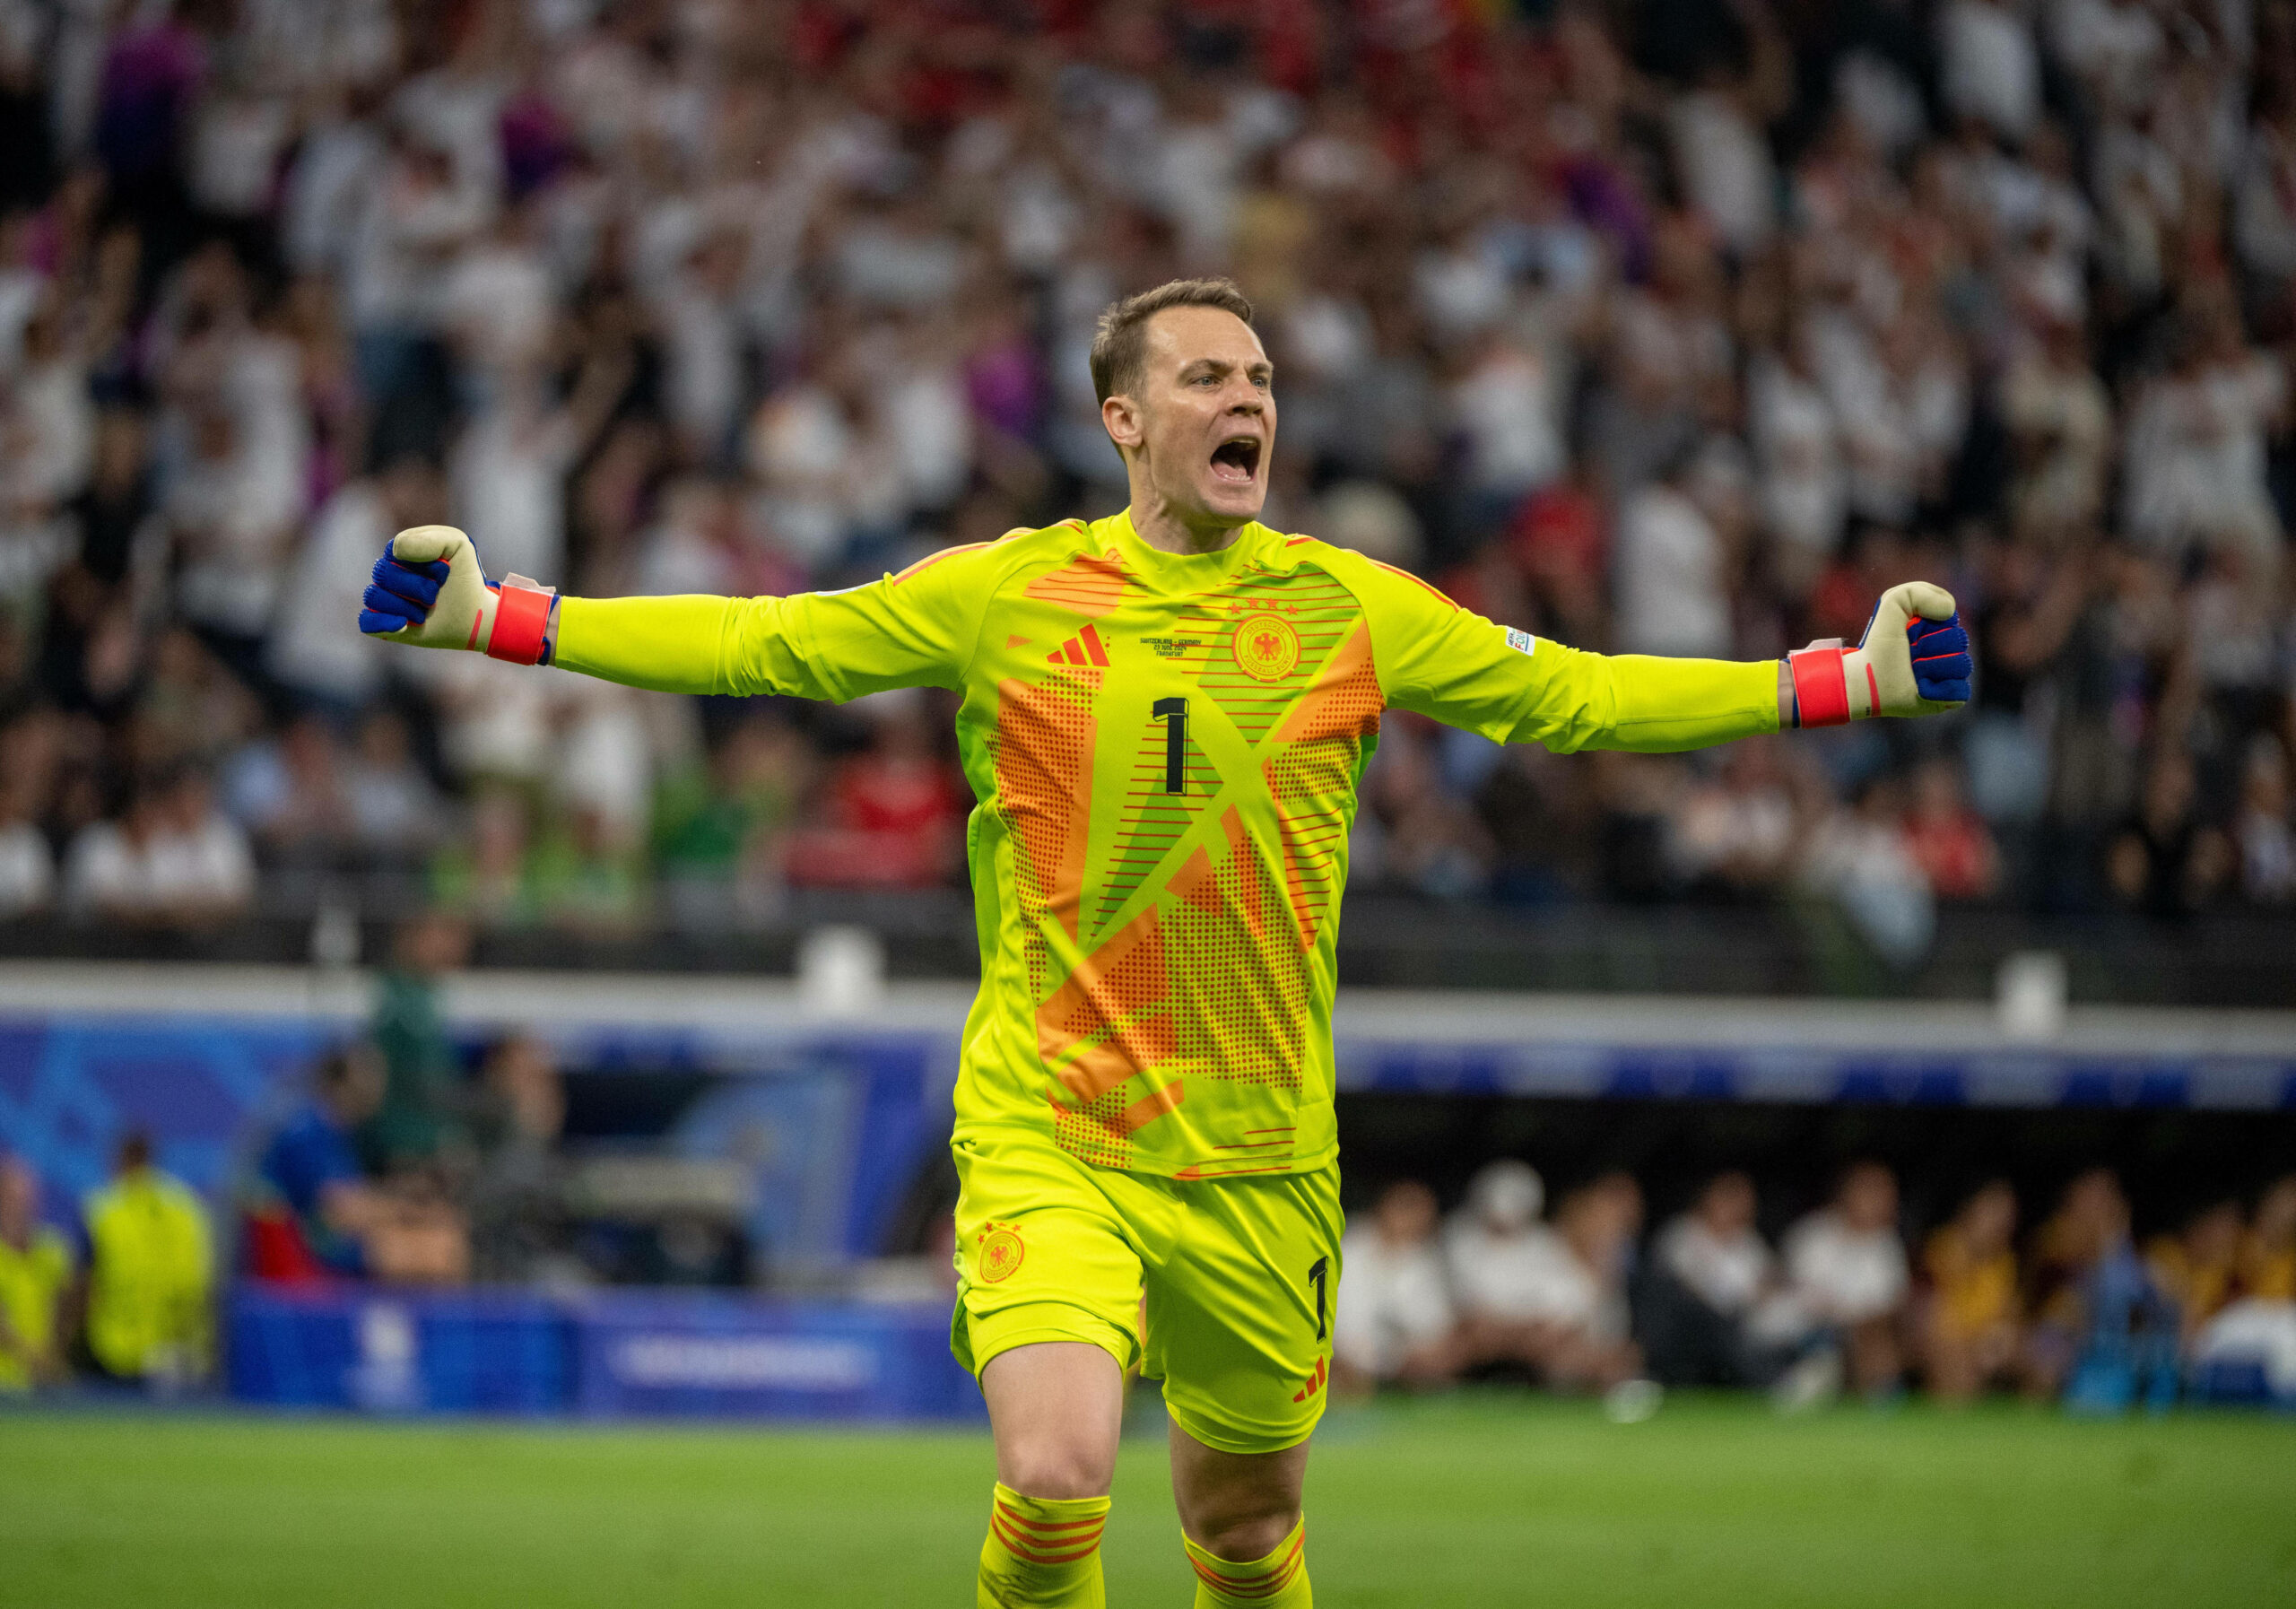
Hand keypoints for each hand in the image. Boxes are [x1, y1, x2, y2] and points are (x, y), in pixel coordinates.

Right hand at [357, 525, 552, 663]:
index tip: (445, 571)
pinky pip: (366, 622)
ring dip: (407, 606)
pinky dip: (382, 623)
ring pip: (374, 596)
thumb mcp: (457, 546)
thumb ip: (431, 538)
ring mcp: (384, 599)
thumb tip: (396, 552)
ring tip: (427, 611)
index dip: (423, 564)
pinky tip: (403, 625)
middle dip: (418, 586)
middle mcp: (387, 574)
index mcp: (400, 551)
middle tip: (436, 594)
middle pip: (383, 574)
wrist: (475, 613)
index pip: (395, 552)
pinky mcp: (383, 624)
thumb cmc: (464, 577)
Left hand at [1851, 582, 1970, 716]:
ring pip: (1961, 665)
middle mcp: (1948, 650)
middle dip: (1929, 646)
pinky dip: (1941, 689)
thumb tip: (1949, 610)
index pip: (1952, 621)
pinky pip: (1962, 690)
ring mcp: (1950, 674)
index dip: (1929, 626)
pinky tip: (1921, 687)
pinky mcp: (1948, 697)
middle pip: (1958, 641)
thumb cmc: (1879, 643)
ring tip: (1913, 670)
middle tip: (1910, 653)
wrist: (1866, 679)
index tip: (1909, 632)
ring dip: (1931, 667)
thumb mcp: (1892, 603)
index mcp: (1939, 628)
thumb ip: (1918, 592)